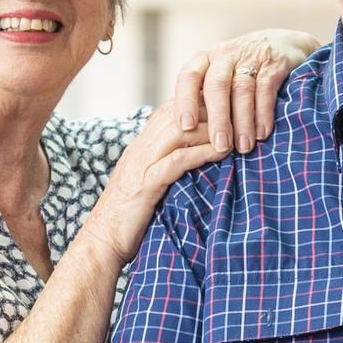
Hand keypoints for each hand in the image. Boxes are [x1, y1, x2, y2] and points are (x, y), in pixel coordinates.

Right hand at [78, 102, 221, 264]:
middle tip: (239, 112)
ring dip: (211, 128)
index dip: (198, 101)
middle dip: (210, 108)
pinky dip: (202, 152)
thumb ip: (166, 165)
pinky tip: (222, 152)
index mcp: (141, 146)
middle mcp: (140, 148)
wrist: (102, 241)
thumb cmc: (130, 217)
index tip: (226, 104)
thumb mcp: (148, 182)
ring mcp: (142, 164)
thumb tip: (197, 158)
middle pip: (177, 112)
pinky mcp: (146, 184)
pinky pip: (177, 159)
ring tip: (237, 131)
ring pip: (179, 130)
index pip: (170, 109)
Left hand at [172, 29, 321, 154]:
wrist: (284, 43)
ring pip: (242, 90)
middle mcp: (225, 55)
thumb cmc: (242, 70)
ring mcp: (250, 57)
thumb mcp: (220, 76)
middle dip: (218, 118)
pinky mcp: (274, 64)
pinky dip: (263, 113)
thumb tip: (186, 135)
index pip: (189, 77)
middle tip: (220, 146)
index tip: (186, 127)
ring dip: (243, 121)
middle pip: (217, 86)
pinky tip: (262, 133)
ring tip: (243, 146)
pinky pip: (266, 90)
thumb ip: (204, 98)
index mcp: (206, 59)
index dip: (185, 101)